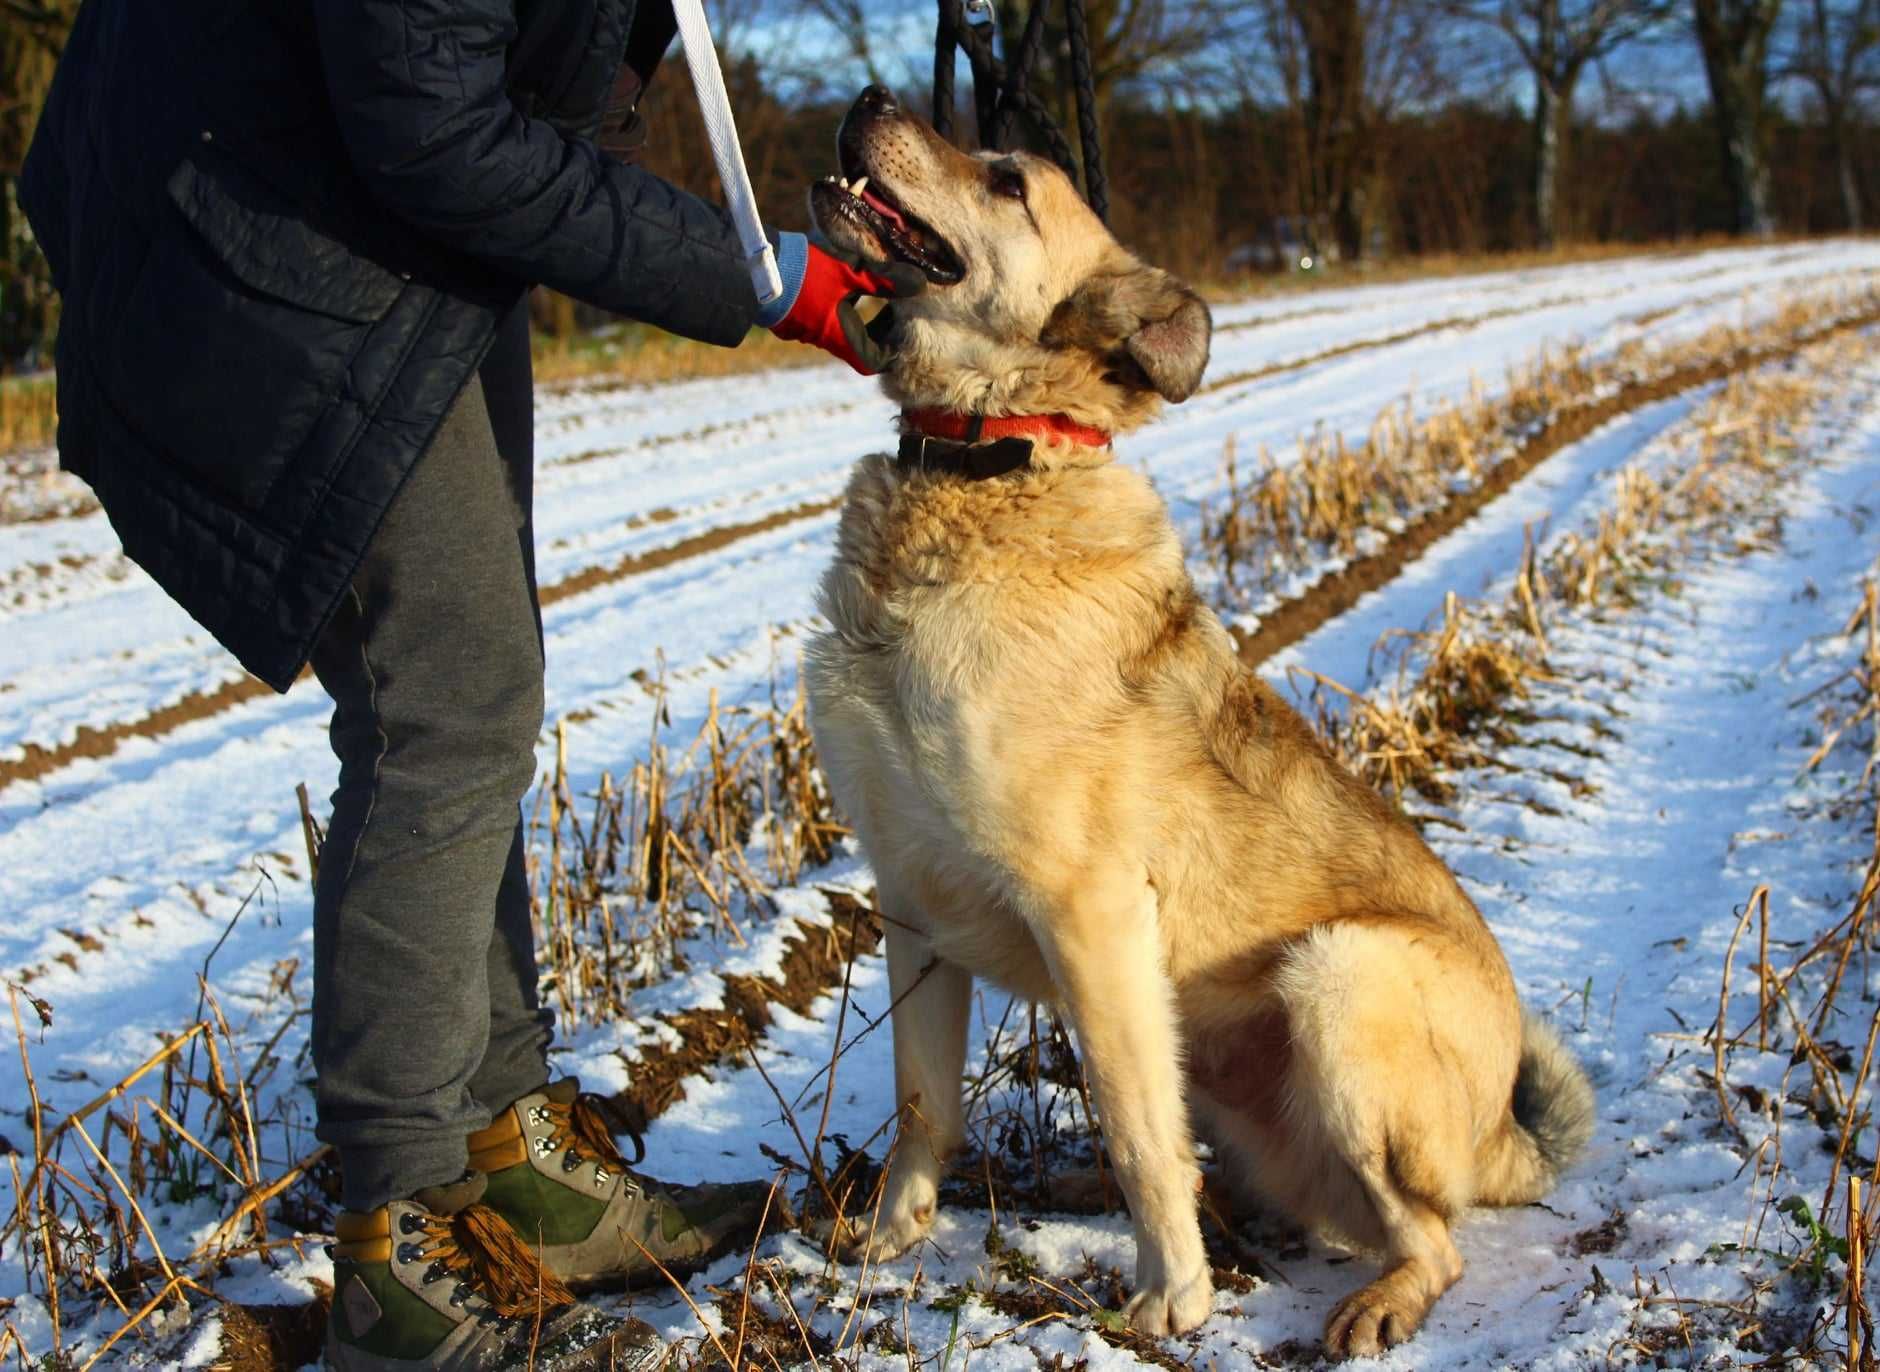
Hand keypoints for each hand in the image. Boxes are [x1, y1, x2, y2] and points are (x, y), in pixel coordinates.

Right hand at [768, 240, 925, 374]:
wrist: (753, 268)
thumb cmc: (806, 274)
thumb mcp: (851, 272)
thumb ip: (885, 279)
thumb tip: (921, 283)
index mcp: (842, 337)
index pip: (874, 361)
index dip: (893, 350)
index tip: (905, 328)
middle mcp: (824, 338)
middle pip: (861, 346)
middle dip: (881, 330)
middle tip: (896, 306)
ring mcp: (806, 327)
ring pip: (842, 330)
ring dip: (861, 315)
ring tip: (875, 288)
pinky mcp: (794, 312)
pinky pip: (825, 317)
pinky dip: (842, 305)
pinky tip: (844, 279)